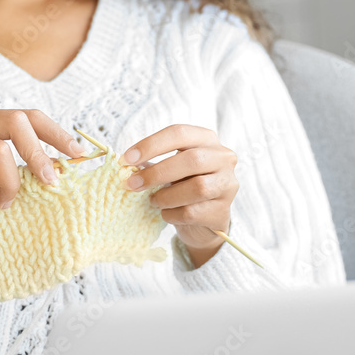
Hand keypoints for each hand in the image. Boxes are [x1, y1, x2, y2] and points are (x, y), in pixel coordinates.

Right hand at [0, 108, 85, 229]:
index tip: (77, 153)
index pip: (29, 115)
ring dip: (10, 183)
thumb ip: (26, 164)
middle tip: (49, 181)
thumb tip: (63, 167)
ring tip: (6, 203)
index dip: (56, 133)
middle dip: (38, 153)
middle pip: (14, 121)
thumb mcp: (3, 172)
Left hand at [121, 125, 238, 266]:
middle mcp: (223, 158)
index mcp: (206, 139)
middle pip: (191, 160)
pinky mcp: (222, 211)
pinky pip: (193, 212)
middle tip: (133, 184)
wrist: (203, 221)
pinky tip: (166, 213)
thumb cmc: (183, 187)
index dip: (151, 145)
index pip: (179, 133)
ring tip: (154, 201)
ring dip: (166, 196)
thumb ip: (152, 163)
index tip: (126, 159)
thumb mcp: (170, 169)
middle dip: (157, 173)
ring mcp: (227, 185)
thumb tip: (126, 166)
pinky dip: (172, 214)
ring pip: (197, 188)